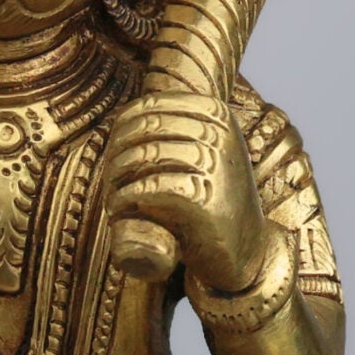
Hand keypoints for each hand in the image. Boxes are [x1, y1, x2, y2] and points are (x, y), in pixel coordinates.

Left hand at [105, 92, 268, 294]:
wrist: (244, 247)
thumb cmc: (212, 197)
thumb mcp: (203, 152)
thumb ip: (174, 130)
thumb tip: (123, 119)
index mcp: (217, 113)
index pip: (149, 107)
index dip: (120, 131)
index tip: (113, 155)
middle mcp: (219, 134)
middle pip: (145, 130)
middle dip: (117, 154)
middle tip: (110, 180)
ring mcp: (216, 164)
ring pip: (145, 155)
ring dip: (117, 178)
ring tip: (113, 196)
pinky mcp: (205, 199)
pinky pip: (150, 187)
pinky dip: (126, 197)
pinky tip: (119, 207)